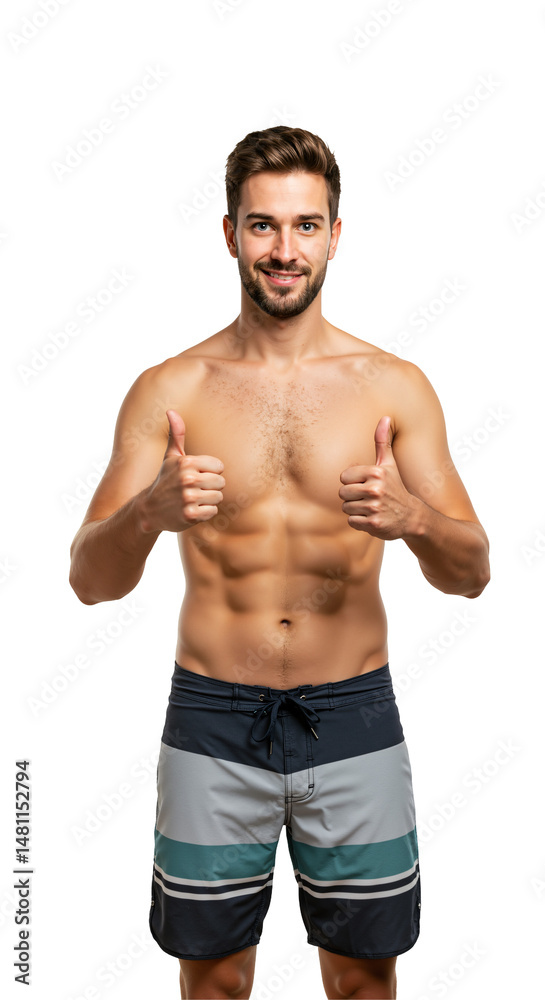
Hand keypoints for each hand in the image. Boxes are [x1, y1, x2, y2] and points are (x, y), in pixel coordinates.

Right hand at [140, 410, 225, 532]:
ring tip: (193, 499)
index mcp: (187, 462)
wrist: (150, 509)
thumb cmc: (165, 480)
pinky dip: (205, 513)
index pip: (219, 467)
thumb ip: (176, 434)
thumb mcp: (170, 456)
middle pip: (221, 482)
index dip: (210, 472)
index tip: (196, 475)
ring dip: (208, 501)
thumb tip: (171, 411)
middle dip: (211, 487)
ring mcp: (188, 497)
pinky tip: (192, 510)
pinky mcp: (190, 515)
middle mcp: (188, 479)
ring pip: (218, 498)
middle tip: (194, 489)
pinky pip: (212, 511)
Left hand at [339, 416, 419, 539]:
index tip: (366, 485)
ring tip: (371, 508)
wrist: (411, 517)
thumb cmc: (396, 488)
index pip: (343, 477)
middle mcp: (376, 489)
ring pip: (346, 508)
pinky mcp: (373, 524)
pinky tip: (372, 518)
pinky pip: (352, 521)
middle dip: (352, 497)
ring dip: (356, 510)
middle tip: (368, 498)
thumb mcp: (389, 464)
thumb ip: (383, 442)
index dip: (352, 482)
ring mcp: (375, 507)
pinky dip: (359, 522)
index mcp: (376, 473)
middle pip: (343, 493)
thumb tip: (385, 417)